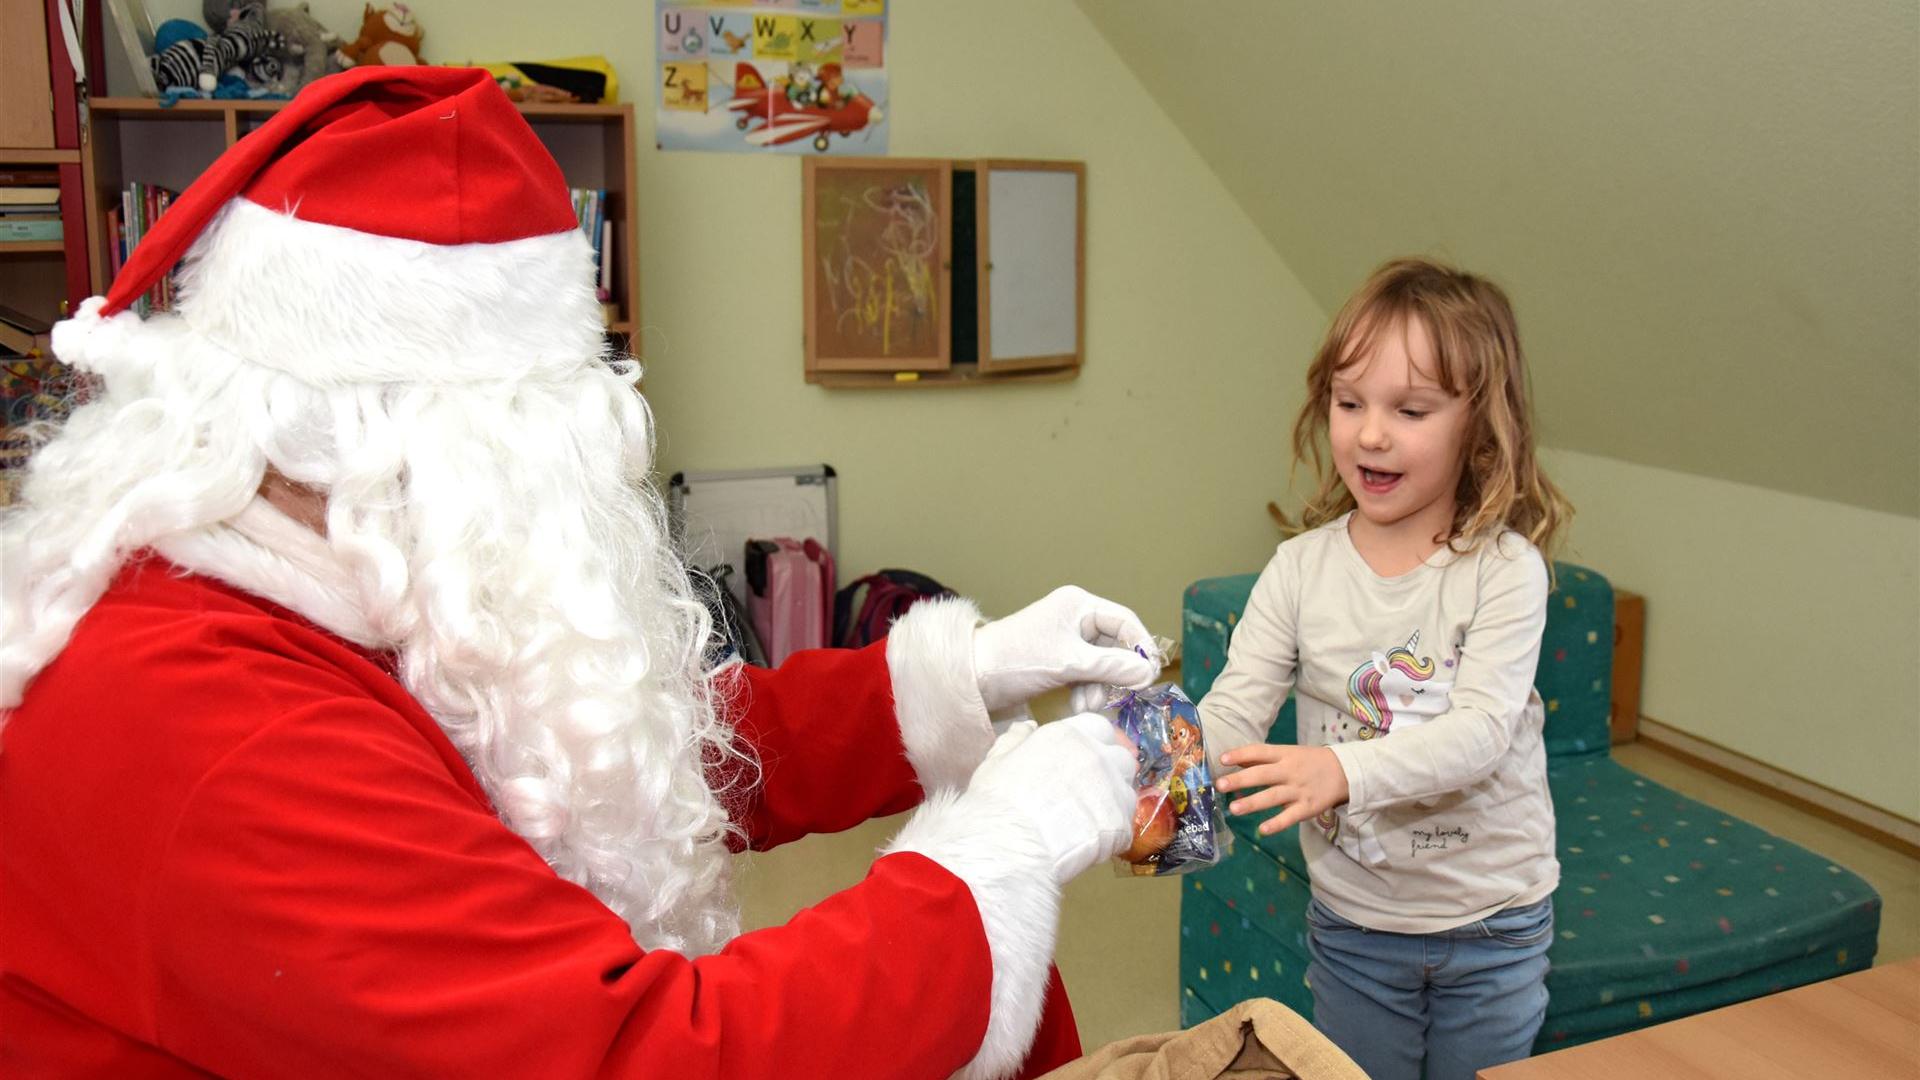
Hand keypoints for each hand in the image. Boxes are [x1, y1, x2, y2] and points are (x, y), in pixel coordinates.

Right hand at [965, 713, 1137, 884]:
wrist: (1008, 845)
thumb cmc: (996, 802)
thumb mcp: (996, 761)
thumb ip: (1015, 740)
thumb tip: (1027, 727)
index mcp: (1067, 735)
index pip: (1099, 727)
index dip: (1094, 743)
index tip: (1083, 760)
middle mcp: (1096, 756)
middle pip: (1122, 757)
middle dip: (1112, 771)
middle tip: (1090, 792)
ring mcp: (1112, 790)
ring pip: (1128, 792)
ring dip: (1114, 803)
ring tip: (1089, 822)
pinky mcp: (1119, 825)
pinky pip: (1126, 828)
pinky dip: (1112, 836)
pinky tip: (1089, 845)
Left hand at [972, 586, 1158, 712]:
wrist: (974, 678)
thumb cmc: (1017, 660)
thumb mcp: (1070, 663)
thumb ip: (1112, 667)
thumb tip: (1149, 673)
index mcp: (1078, 605)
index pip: (1125, 621)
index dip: (1141, 647)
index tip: (1150, 676)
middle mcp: (1075, 618)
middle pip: (1115, 646)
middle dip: (1115, 674)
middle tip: (1119, 697)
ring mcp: (1067, 640)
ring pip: (1101, 664)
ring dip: (1100, 687)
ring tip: (1088, 705)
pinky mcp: (1058, 660)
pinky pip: (1086, 674)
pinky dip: (1086, 690)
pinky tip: (1078, 705)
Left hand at [1215, 744, 1349, 835]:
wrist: (1344, 771)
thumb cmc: (1308, 762)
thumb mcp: (1287, 753)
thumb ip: (1261, 758)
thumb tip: (1232, 759)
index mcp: (1284, 755)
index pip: (1259, 752)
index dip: (1241, 754)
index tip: (1222, 759)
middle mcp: (1290, 771)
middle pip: (1263, 775)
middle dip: (1240, 780)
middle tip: (1219, 785)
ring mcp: (1298, 790)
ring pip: (1273, 797)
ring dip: (1253, 803)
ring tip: (1233, 809)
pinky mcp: (1307, 808)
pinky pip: (1290, 817)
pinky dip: (1277, 824)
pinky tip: (1262, 830)